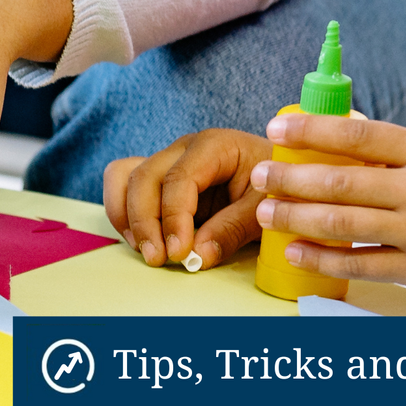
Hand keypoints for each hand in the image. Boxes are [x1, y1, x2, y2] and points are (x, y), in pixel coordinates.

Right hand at [103, 128, 271, 271]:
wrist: (281, 178)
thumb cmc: (276, 187)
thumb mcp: (265, 208)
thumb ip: (233, 229)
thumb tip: (197, 256)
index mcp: (213, 146)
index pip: (179, 179)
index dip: (174, 217)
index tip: (178, 252)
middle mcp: (183, 150)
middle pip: (144, 177)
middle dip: (145, 222)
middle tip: (159, 259)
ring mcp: (167, 163)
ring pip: (124, 178)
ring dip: (127, 217)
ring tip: (147, 250)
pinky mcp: (159, 181)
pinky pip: (124, 186)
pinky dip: (124, 214)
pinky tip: (143, 241)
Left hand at [251, 113, 405, 297]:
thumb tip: (343, 142)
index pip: (360, 133)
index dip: (312, 130)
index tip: (277, 128)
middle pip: (340, 180)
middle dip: (290, 178)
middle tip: (259, 174)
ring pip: (341, 222)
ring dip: (295, 216)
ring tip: (265, 211)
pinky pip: (359, 264)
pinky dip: (321, 258)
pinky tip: (295, 251)